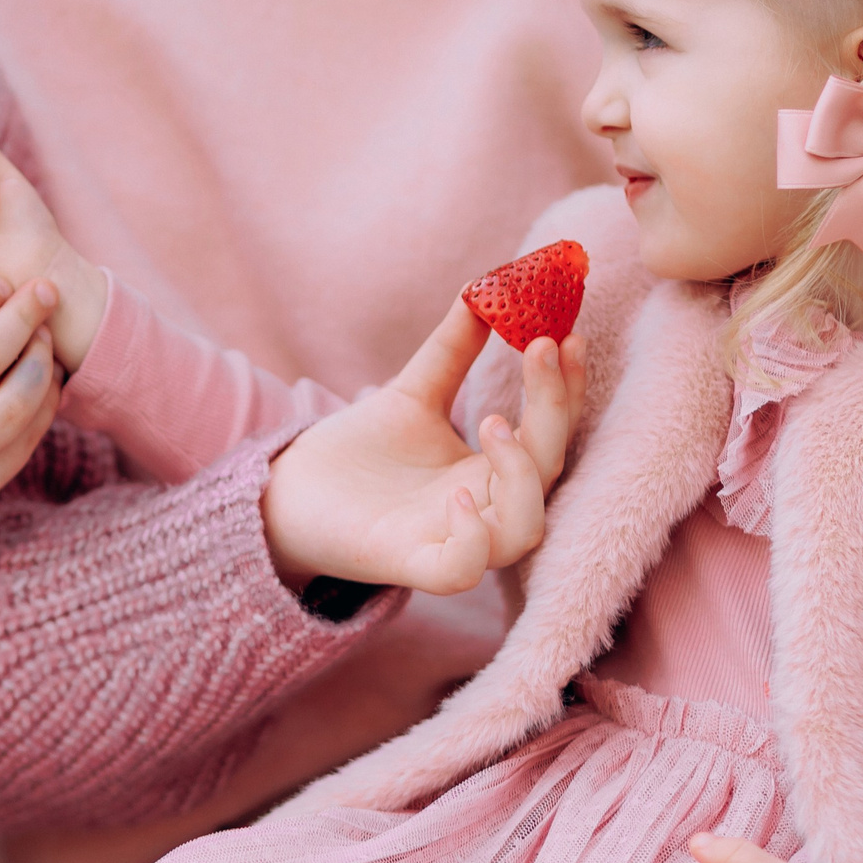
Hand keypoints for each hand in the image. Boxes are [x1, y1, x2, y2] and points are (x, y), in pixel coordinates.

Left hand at [259, 302, 581, 595]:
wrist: (293, 494)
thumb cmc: (360, 452)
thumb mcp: (412, 393)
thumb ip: (450, 352)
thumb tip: (480, 292)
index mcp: (491, 471)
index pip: (550, 430)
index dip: (565, 387)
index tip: (569, 334)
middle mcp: (483, 507)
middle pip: (546, 468)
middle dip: (555, 408)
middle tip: (543, 347)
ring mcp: (450, 540)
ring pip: (523, 529)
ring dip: (523, 475)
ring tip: (496, 421)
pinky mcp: (411, 564)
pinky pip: (462, 570)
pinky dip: (472, 540)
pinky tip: (455, 496)